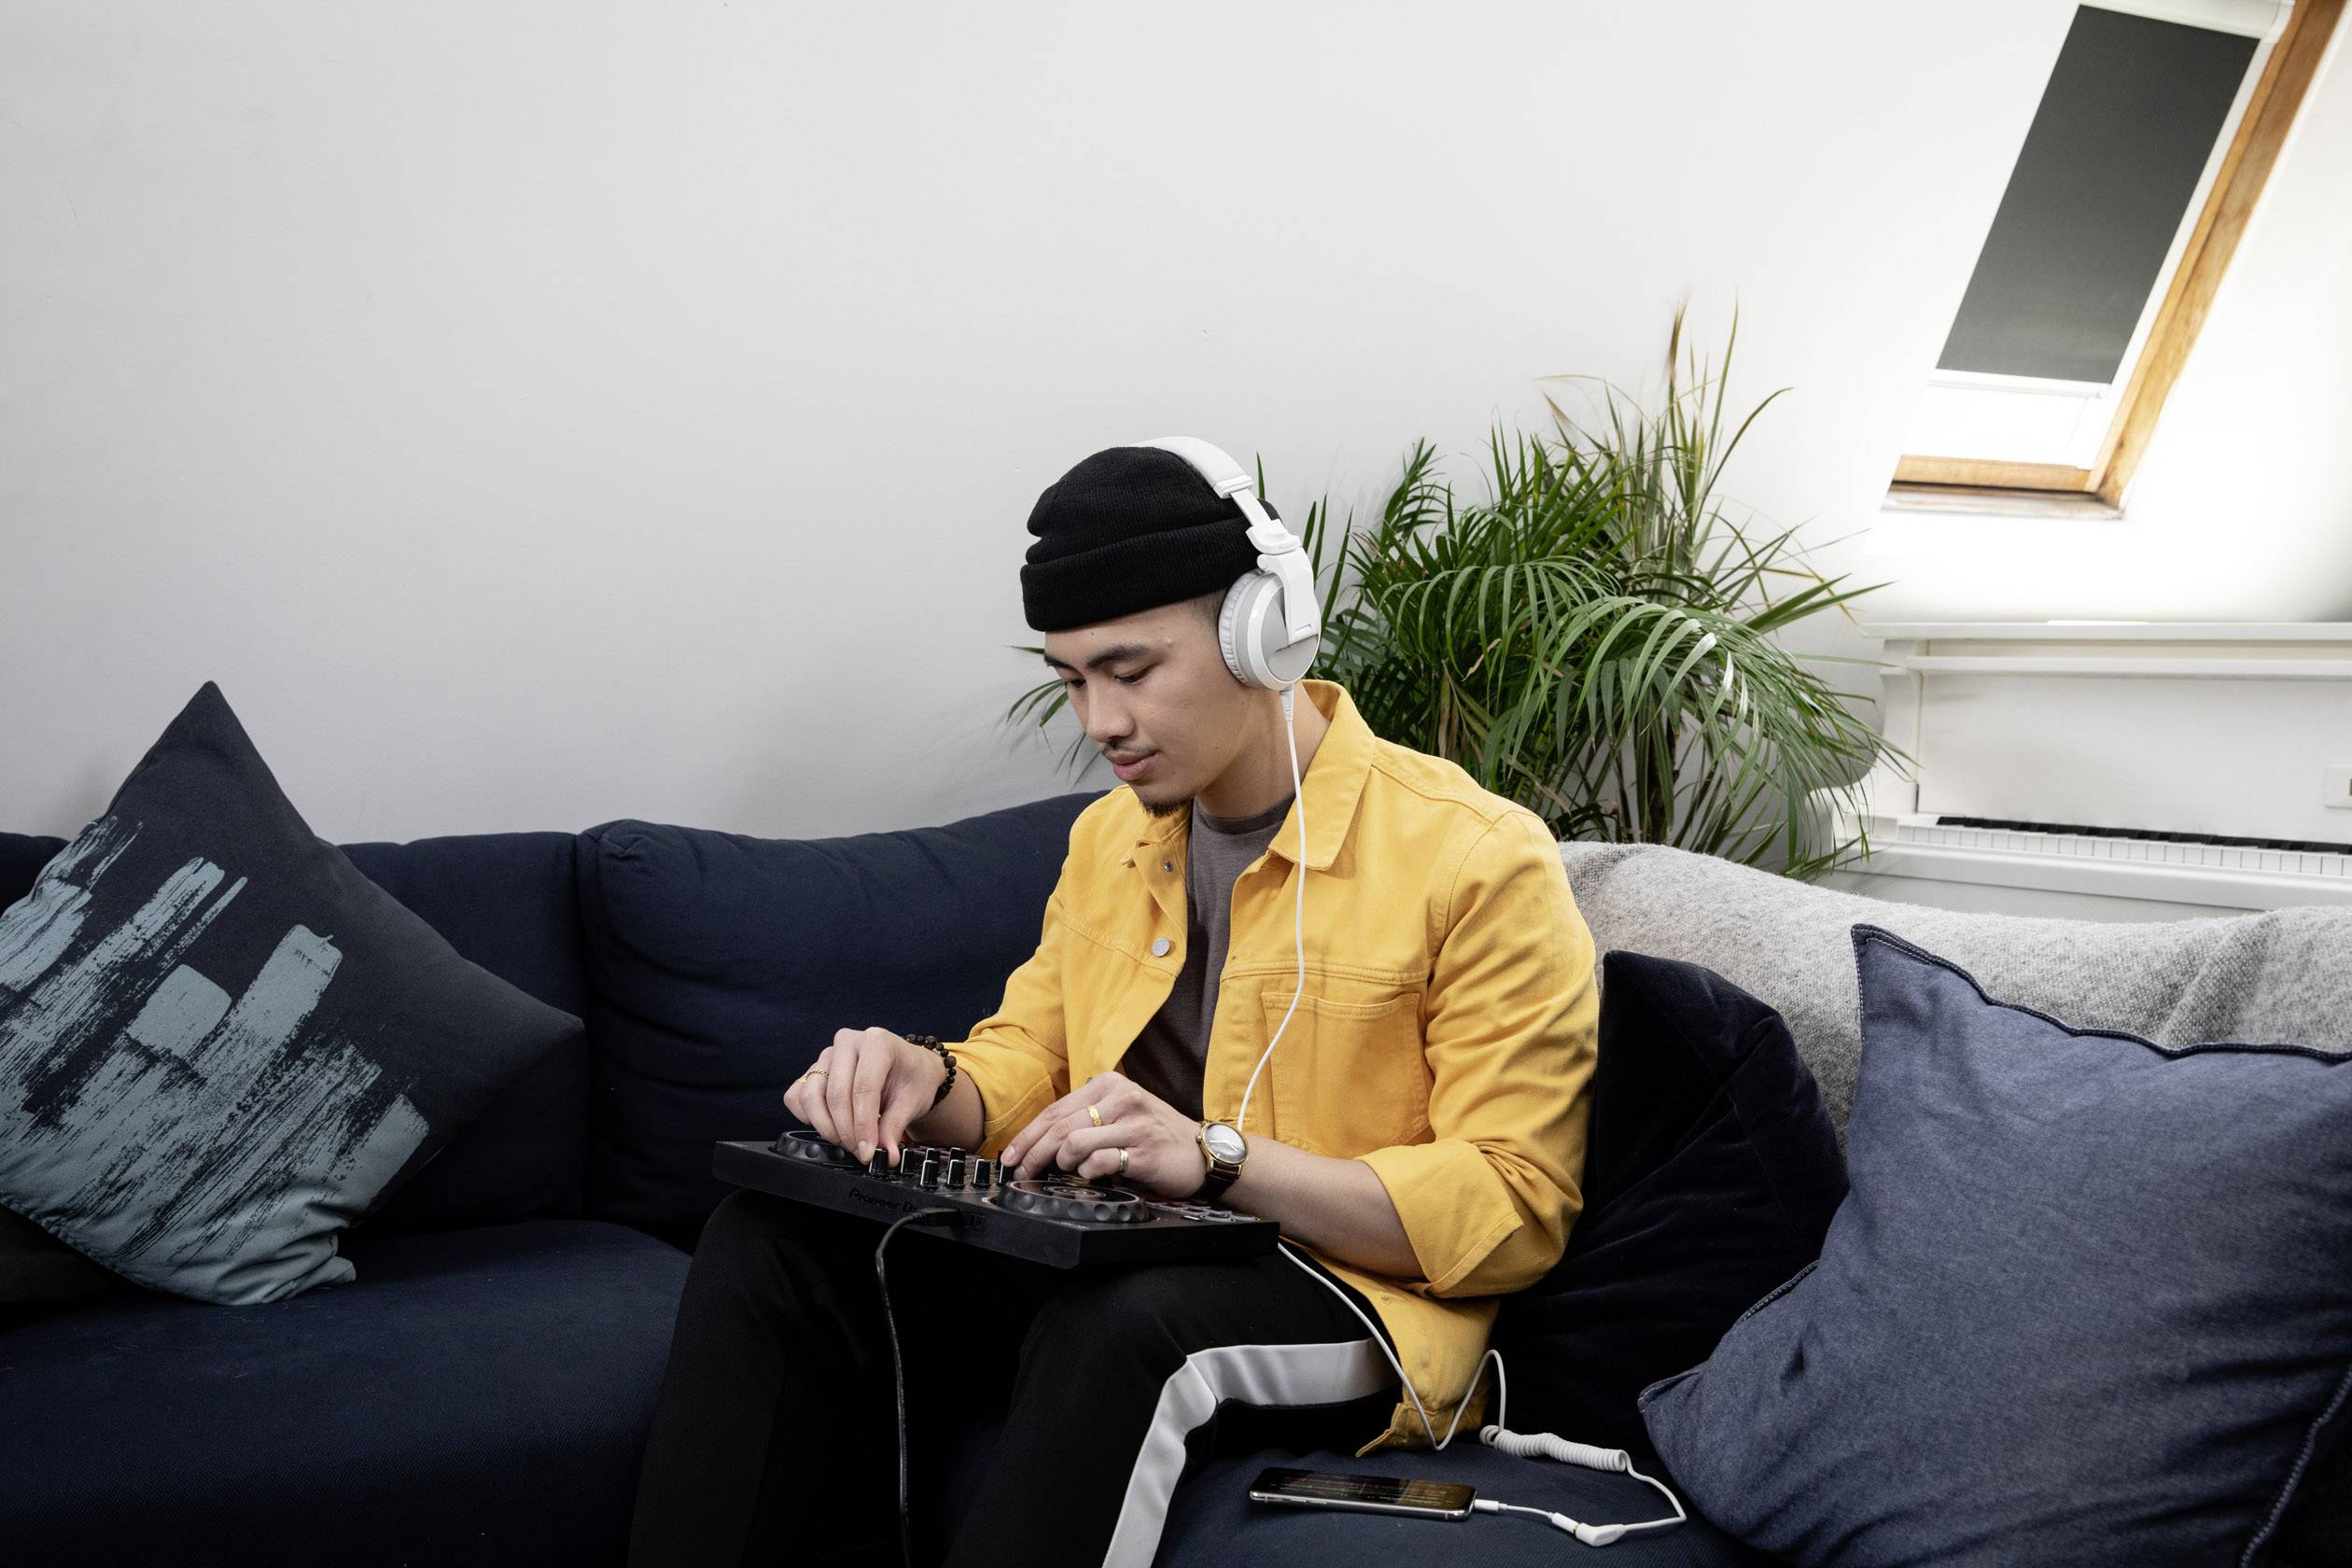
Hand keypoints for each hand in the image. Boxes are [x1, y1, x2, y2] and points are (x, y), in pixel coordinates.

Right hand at [782, 1027, 947, 1166]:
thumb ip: (894, 1128)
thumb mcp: (912, 1102)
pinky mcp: (813, 1070)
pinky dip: (808, 1117)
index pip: (863, 1087)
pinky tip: (829, 1125)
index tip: (867, 1151)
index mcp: (877, 1041)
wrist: (908, 1069)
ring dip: (826, 1127)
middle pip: (836, 1094)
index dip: (864, 1125)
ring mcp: (826, 1055)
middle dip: (847, 1131)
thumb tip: (886, 1154)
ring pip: (811, 1096)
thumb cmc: (911, 1078)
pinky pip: (796, 1096)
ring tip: (847, 1140)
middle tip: (861, 1150)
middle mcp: (848, 1042)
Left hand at [1000, 1071, 1208, 1198]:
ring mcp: (1134, 1124)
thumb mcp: (1122, 1111)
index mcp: (1110, 1084)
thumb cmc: (1155, 1133)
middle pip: (1060, 1127)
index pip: (1056, 1109)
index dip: (1028, 1135)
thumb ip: (1087, 1116)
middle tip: (1021, 1171)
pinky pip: (1099, 1162)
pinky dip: (1087, 1172)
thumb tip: (1041, 1138)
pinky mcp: (1143, 1150)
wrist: (1201, 1151)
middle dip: (1033, 1153)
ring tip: (1066, 1170)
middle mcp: (1122, 1098)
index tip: (1010, 1155)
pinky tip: (1091, 1175)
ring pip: (1075, 1143)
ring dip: (1062, 1163)